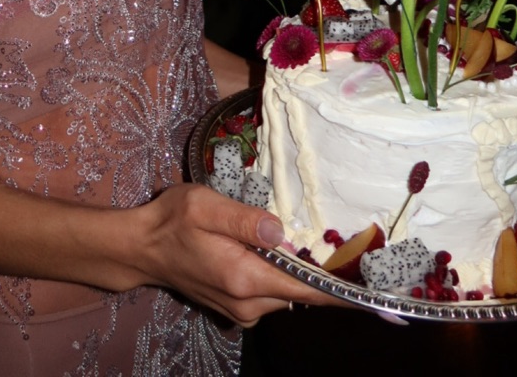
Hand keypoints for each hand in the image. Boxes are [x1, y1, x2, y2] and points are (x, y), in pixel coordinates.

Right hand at [131, 183, 340, 325]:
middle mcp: (248, 304)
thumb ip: (245, 219)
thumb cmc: (172, 220)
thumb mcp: (206, 206)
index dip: (342, 293)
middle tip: (330, 235)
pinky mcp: (235, 306)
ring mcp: (240, 309)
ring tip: (285, 234)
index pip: (306, 291)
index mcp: (245, 278)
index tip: (374, 294)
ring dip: (292, 268)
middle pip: (300, 290)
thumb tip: (281, 232)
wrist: (141, 247)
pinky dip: (277, 274)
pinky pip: (269, 293)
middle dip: (315, 266)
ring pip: (285, 291)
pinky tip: (263, 248)